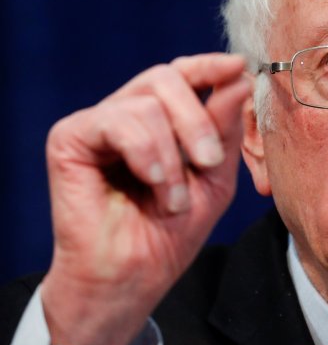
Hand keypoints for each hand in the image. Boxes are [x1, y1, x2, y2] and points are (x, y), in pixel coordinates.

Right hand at [40, 53, 251, 344]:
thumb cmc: (171, 232)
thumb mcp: (214, 176)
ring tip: (173, 200)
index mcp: (160, 119)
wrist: (132, 278)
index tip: (239, 68)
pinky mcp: (70, 138)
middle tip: (209, 162)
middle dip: (197, 120)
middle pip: (167, 77)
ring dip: (172, 156)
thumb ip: (225, 128)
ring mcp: (98, 124)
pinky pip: (117, 121)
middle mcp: (127, 114)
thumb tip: (239, 76)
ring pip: (147, 103)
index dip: (210, 66)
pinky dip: (145, 153)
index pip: (183, 74)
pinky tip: (152, 183)